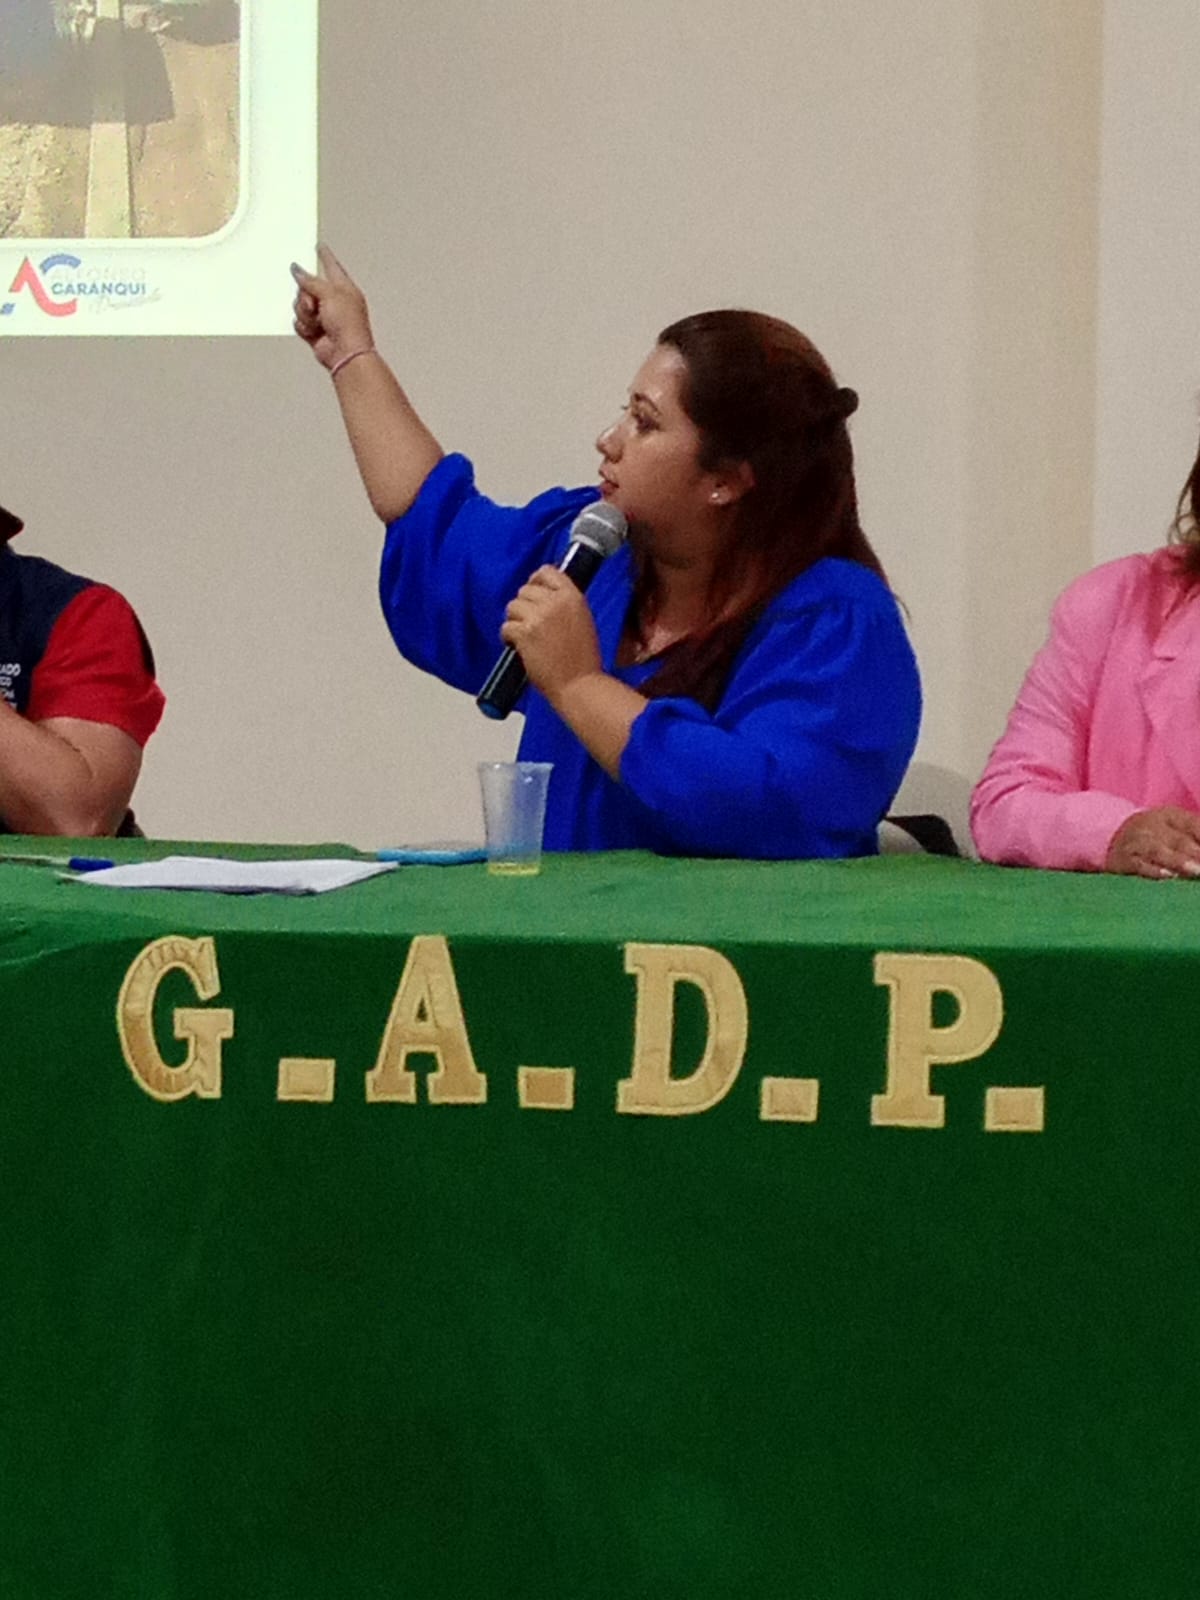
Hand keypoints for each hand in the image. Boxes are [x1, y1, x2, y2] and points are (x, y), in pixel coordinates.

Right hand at [290, 244, 373, 370]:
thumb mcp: (329, 294)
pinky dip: (304, 327)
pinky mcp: (315, 331)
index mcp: (344, 288)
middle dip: (306, 297)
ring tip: (318, 323)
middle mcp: (334, 301)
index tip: (319, 246)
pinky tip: (314, 332)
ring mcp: (324, 317)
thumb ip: (311, 281)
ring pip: (300, 306)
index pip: (332, 266)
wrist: (346, 354)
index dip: (325, 256)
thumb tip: (298, 270)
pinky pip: (299, 322)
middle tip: (313, 306)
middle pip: (308, 287)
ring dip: (305, 314)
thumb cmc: (348, 325)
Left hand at [500, 567, 602, 699]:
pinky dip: (508, 637)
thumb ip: (565, 605)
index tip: (533, 591)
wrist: (579, 685)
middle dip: (524, 606)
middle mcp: (555, 603)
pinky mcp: (525, 634)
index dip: (536, 581)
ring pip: (512, 606)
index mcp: (573, 597)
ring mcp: (539, 617)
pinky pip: (506, 626)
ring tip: (525, 637)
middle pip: (525, 590)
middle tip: (529, 624)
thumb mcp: (583, 620)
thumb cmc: (583, 660)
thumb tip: (545, 596)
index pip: (547, 572)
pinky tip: (518, 647)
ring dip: (515, 621)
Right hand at [1104, 806, 1199, 877]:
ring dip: (1178, 861)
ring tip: (1195, 870)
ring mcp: (1136, 842)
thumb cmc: (1154, 835)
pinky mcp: (1123, 860)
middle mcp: (1151, 826)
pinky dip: (1152, 870)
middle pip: (1179, 840)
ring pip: (1158, 851)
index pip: (1194, 825)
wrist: (1110, 838)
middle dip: (1198, 854)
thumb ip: (1194, 835)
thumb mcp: (1173, 827)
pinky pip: (1138, 865)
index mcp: (1170, 815)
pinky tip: (1167, 875)